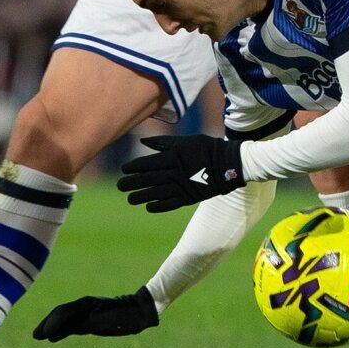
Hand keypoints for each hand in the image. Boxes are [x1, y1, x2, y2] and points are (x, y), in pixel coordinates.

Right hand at [33, 286, 158, 341]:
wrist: (140, 310)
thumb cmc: (127, 315)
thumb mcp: (111, 319)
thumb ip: (93, 322)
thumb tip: (80, 327)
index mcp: (87, 304)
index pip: (64, 312)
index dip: (52, 323)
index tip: (42, 335)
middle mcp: (84, 307)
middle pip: (60, 314)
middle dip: (47, 324)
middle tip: (35, 336)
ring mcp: (87, 313)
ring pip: (65, 320)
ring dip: (52, 327)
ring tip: (40, 336)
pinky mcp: (90, 320)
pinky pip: (72, 324)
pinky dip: (62, 330)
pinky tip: (55, 337)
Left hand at [119, 133, 245, 211]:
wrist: (228, 164)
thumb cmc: (205, 148)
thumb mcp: (184, 140)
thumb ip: (162, 142)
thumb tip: (142, 141)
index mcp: (172, 157)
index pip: (146, 164)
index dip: (132, 168)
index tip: (123, 170)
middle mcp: (174, 173)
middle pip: (146, 180)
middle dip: (131, 183)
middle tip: (120, 185)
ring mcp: (181, 186)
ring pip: (155, 194)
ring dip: (140, 197)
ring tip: (130, 199)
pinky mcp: (188, 197)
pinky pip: (169, 204)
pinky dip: (158, 206)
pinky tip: (148, 206)